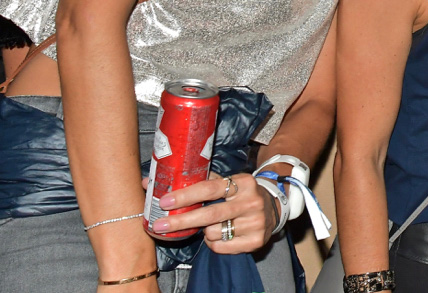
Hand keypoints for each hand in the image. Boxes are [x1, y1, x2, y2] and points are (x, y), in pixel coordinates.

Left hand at [149, 172, 280, 253]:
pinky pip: (221, 246)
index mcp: (243, 182)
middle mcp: (251, 202)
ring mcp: (255, 222)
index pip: (210, 188)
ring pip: (213, 233)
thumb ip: (196, 182)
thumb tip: (152, 182)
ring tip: (210, 225)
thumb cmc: (240, 194)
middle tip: (159, 225)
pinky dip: (213, 243)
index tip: (164, 201)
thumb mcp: (227, 182)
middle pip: (209, 214)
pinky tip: (221, 234)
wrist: (274, 207)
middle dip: (181, 221)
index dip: (185, 196)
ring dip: (204, 232)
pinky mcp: (255, 240)